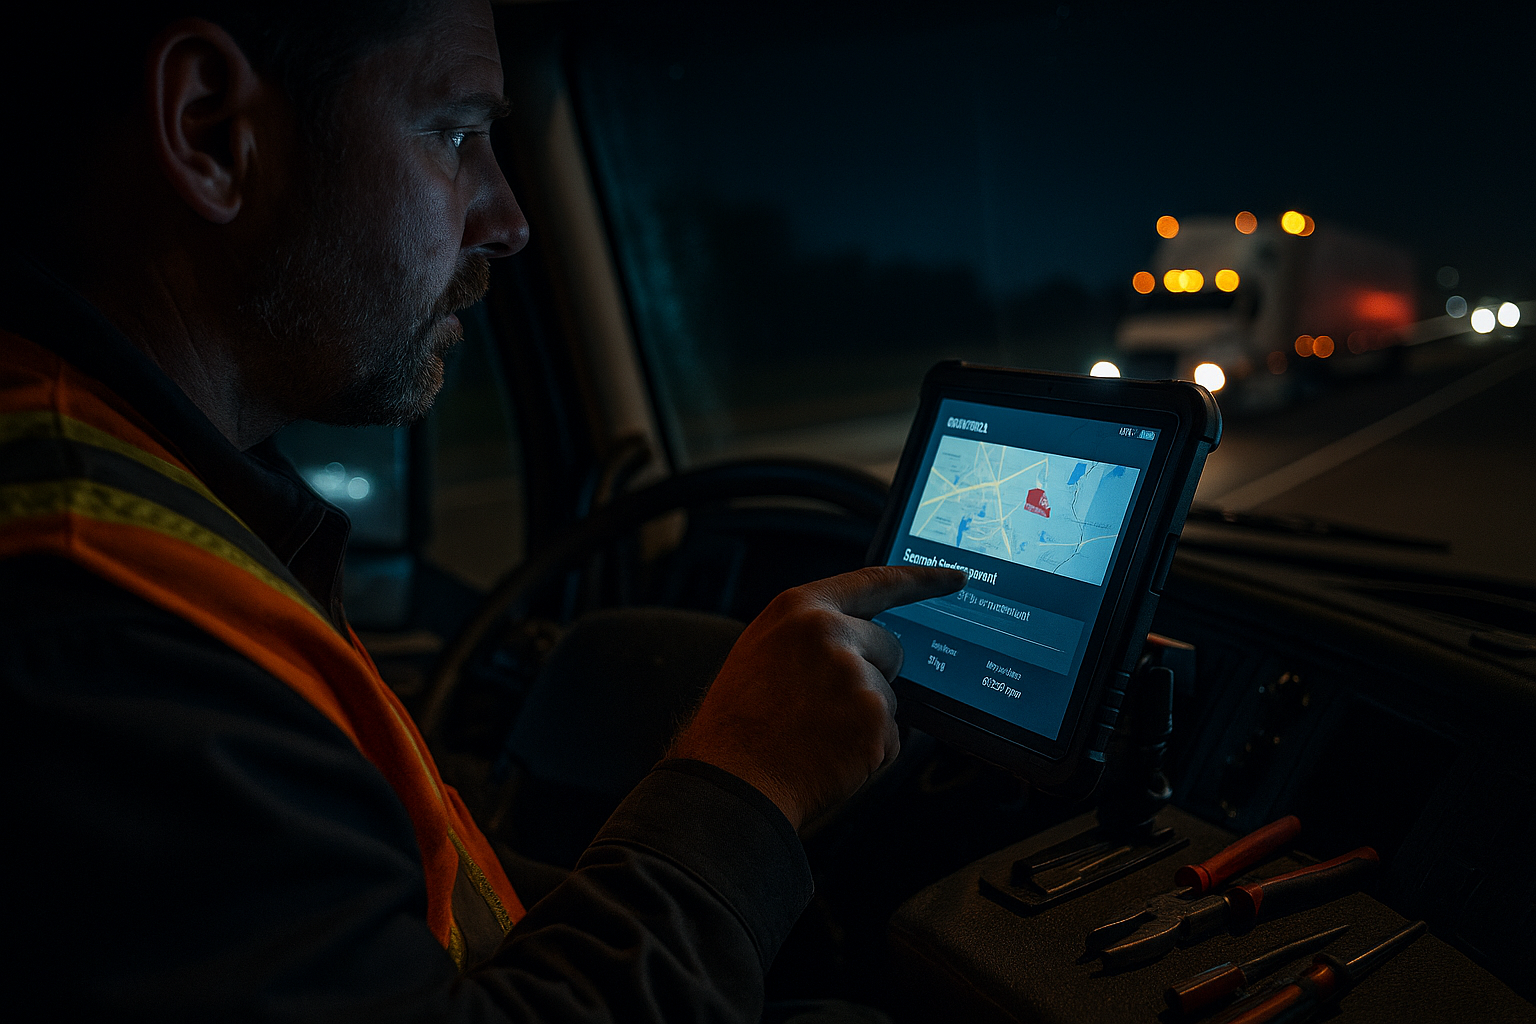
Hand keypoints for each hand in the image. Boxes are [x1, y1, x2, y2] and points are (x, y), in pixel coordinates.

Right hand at [668, 565, 966, 830]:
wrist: (730, 781)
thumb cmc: (738, 724)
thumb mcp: (763, 653)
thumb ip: (811, 635)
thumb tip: (859, 639)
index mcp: (799, 609)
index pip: (875, 582)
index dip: (922, 579)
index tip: (955, 577)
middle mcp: (829, 632)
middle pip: (891, 647)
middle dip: (874, 676)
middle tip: (823, 708)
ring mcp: (854, 673)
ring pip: (889, 696)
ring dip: (866, 720)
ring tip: (815, 735)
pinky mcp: (873, 717)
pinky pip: (891, 736)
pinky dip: (869, 753)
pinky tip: (829, 756)